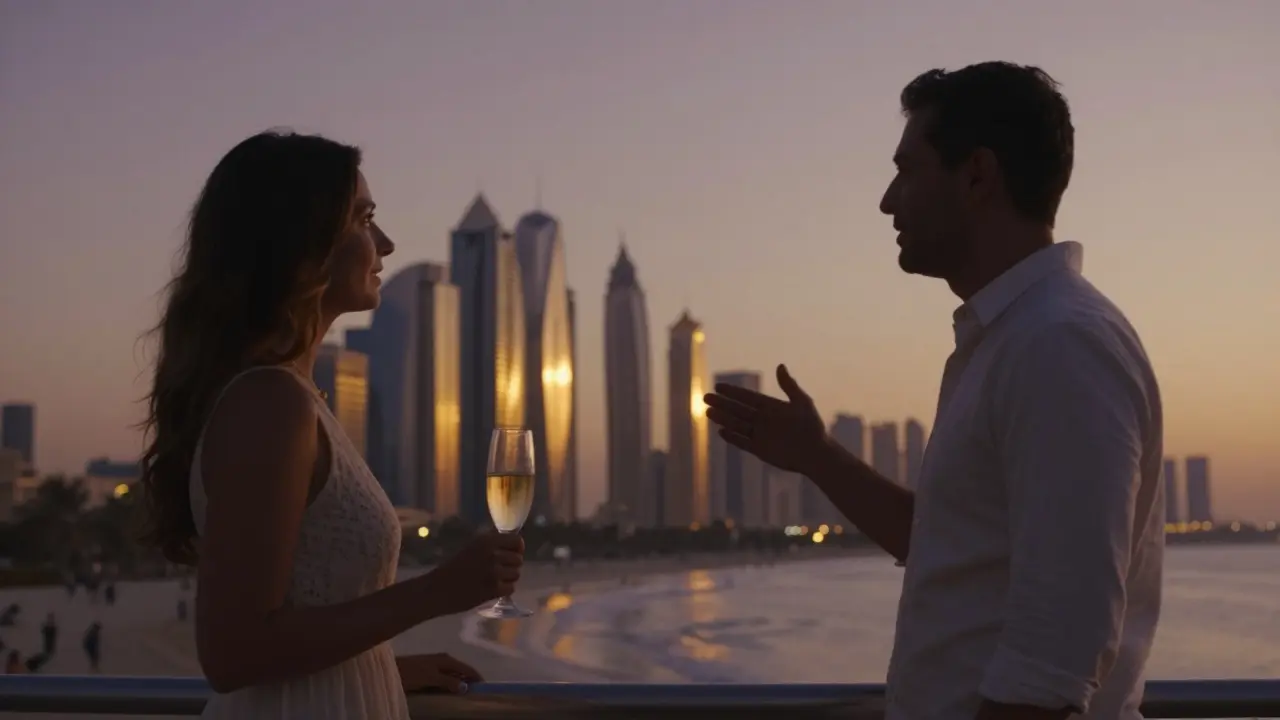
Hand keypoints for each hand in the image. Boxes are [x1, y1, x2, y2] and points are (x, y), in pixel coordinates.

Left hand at [396, 652, 482, 693]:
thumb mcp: (431, 678)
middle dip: (470, 681)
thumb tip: (466, 687)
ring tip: (465, 696)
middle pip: (462, 671)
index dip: (477, 678)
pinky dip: (450, 684)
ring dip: (459, 683)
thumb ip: (448, 681)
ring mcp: (435, 665)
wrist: (391, 670)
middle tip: (476, 695)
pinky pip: (445, 678)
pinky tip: (449, 692)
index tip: (486, 689)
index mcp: (447, 659)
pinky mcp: (428, 671)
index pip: (468, 668)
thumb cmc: (412, 673)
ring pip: (453, 675)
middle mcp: (443, 660)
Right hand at [429, 531, 524, 614]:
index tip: (511, 554)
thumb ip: (491, 545)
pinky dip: (504, 590)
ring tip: (494, 581)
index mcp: (487, 541)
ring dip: (508, 579)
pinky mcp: (493, 589)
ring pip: (516, 574)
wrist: (436, 589)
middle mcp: (493, 554)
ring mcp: (494, 572)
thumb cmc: (453, 568)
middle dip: (511, 566)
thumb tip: (513, 545)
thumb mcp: (472, 547)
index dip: (517, 549)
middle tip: (498, 571)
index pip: (517, 541)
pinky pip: (511, 588)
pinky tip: (492, 590)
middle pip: (518, 559)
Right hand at [704, 364, 828, 475]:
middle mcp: (763, 420)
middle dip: (722, 404)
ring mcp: (761, 435)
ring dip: (723, 418)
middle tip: (706, 397)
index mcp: (771, 407)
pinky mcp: (760, 450)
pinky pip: (742, 442)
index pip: (747, 398)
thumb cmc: (813, 427)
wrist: (817, 453)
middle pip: (738, 410)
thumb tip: (780, 366)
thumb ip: (789, 386)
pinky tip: (721, 431)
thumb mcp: (802, 403)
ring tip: (708, 412)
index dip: (733, 392)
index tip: (718, 386)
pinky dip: (732, 437)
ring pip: (737, 425)